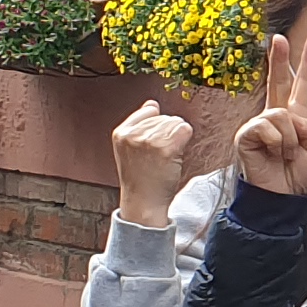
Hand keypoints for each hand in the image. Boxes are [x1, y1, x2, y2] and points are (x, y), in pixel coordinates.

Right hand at [108, 99, 193, 224]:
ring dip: (176, 138)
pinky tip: (175, 155)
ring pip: (176, 122)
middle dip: (167, 133)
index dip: (157, 126)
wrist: (143, 202)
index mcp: (121, 132)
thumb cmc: (140, 177)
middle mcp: (133, 134)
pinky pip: (185, 129)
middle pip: (165, 117)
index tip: (153, 145)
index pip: (150, 110)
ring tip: (165, 158)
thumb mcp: (129, 148)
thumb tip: (152, 103)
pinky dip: (185, 140)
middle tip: (159, 156)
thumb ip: (139, 125)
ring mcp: (149, 140)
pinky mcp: (166, 148)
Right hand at [234, 31, 306, 196]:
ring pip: (281, 114)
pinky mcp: (246, 134)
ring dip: (290, 139)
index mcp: (296, 118)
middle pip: (278, 82)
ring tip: (286, 155)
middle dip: (279, 59)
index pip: (302, 87)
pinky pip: (267, 126)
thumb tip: (288, 114)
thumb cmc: (299, 176)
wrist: (282, 198)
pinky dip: (278, 142)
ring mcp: (259, 124)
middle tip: (277, 38)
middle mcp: (276, 117)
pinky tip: (274, 155)